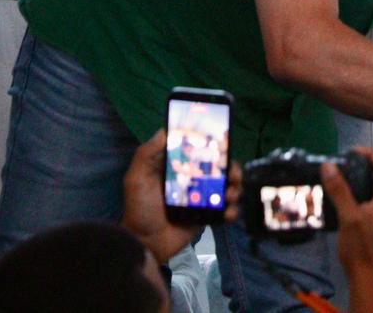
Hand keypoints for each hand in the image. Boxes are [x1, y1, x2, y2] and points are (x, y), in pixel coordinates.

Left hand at [121, 130, 241, 263]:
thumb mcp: (137, 178)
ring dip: (235, 188)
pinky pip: (227, 209)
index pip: (201, 151)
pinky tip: (227, 213)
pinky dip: (232, 210)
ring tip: (231, 195)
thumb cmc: (140, 208)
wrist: (145, 243)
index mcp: (179, 168)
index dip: (215, 146)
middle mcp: (193, 180)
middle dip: (232, 168)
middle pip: (221, 168)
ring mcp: (203, 198)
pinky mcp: (209, 215)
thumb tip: (165, 129)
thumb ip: (147, 154)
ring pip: (228, 187)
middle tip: (233, 175)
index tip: (225, 143)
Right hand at [324, 146, 372, 297]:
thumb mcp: (348, 216)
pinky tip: (349, 198)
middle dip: (366, 166)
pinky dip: (366, 193)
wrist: (369, 277)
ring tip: (344, 177)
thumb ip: (339, 190)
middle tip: (345, 163)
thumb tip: (329, 165)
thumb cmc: (361, 247)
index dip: (371, 154)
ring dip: (365, 180)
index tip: (352, 151)